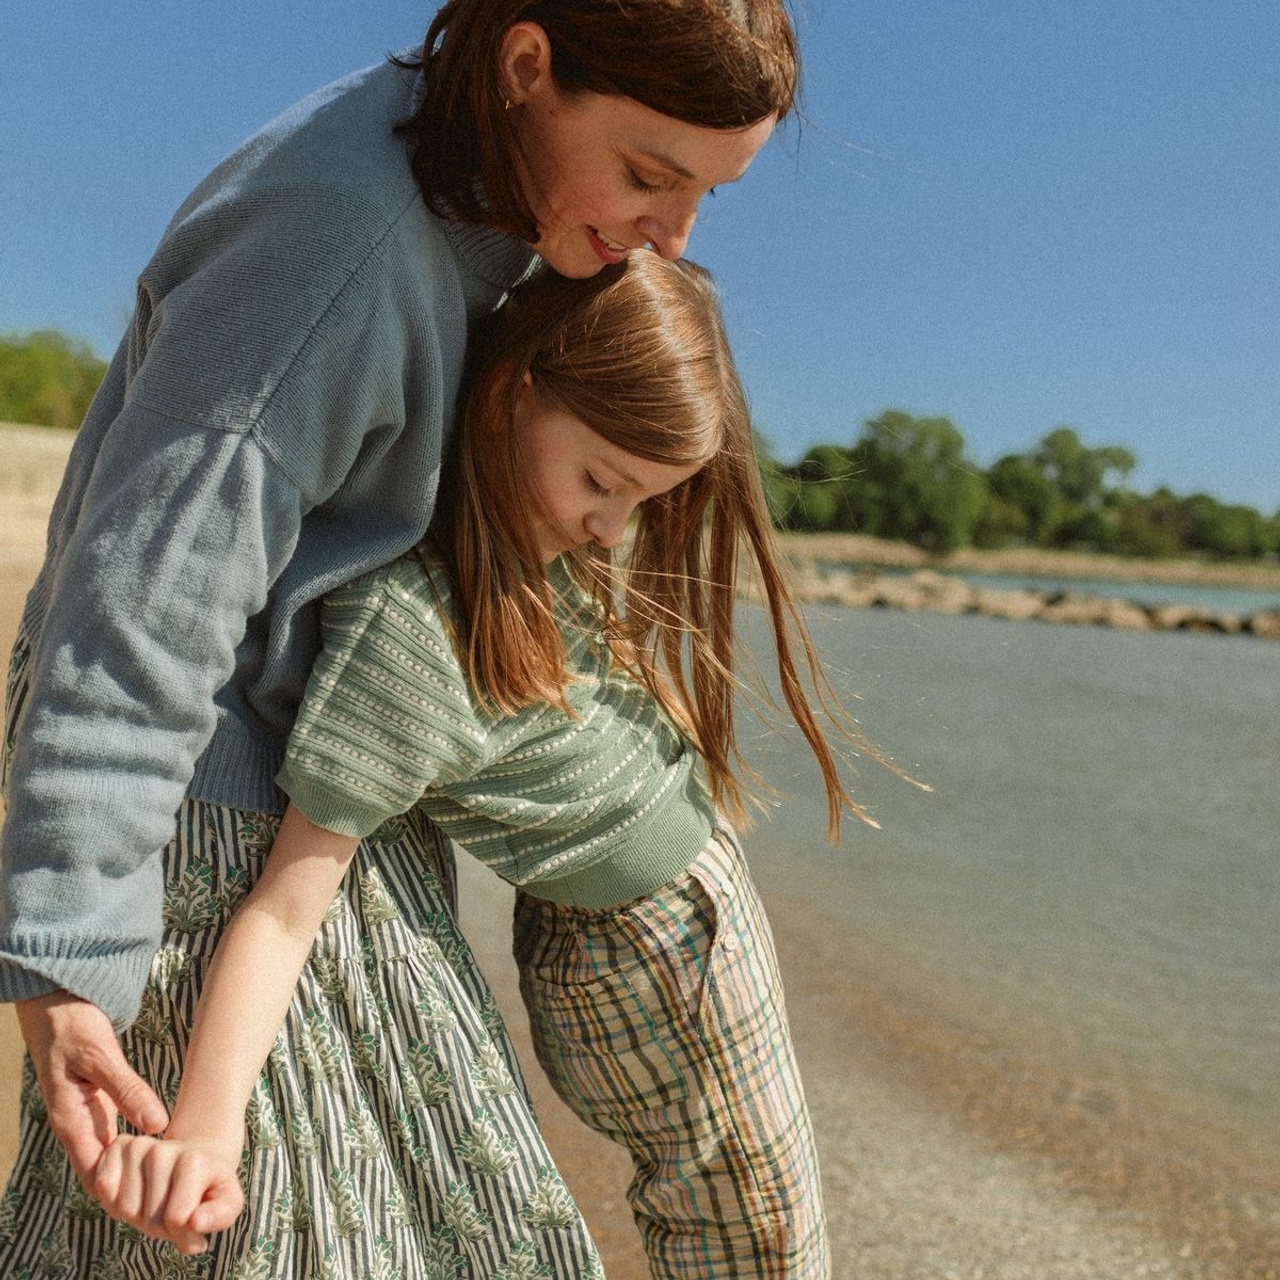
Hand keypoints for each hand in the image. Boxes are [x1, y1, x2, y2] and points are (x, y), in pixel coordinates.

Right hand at [15, 991, 168, 1184]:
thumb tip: (156, 1125)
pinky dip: (136, 1151)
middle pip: (104, 1175)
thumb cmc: (74, 1029)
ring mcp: (87, 1118)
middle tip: (171, 1201)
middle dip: (133, 1192)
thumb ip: (128, 1089)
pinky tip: (163, 1153)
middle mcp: (78, 1127)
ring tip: (173, 1184)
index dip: (122, 1195)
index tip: (156, 1203)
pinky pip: (116, 1140)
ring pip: (112, 1160)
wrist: (58, 1006)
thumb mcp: (101, 1057)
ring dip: (137, 1174)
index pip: (95, 1176)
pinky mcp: (98, 1106)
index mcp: (71, 1122)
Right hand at [90, 1131, 244, 1253]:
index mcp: (195, 1161)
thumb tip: (196, 1222)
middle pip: (146, 1217)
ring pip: (122, 1208)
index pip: (175, 1218)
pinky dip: (112, 1201)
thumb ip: (220, 1215)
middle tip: (174, 1212)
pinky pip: (100, 1187)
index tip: (195, 1224)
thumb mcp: (228, 1202)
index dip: (181, 1234)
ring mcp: (138, 1145)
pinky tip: (135, 1193)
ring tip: (157, 1203)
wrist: (196, 1158)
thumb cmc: (211, 1186)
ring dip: (136, 1217)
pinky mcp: (118, 1145)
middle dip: (159, 1228)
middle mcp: (164, 1150)